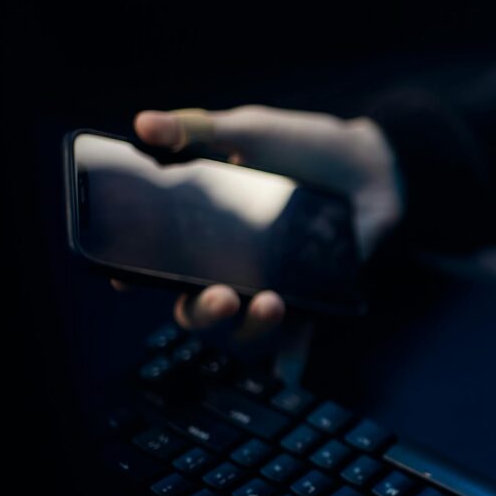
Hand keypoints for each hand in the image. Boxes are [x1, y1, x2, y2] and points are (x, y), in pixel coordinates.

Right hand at [112, 104, 403, 338]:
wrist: (371, 163)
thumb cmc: (306, 146)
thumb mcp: (250, 130)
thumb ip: (199, 129)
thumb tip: (144, 123)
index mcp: (204, 230)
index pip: (157, 262)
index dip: (134, 275)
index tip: (125, 281)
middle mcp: (231, 266)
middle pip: (197, 308)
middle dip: (201, 312)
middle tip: (219, 296)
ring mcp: (270, 285)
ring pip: (243, 329)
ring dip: (250, 326)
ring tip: (270, 302)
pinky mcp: (310, 299)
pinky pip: (297, 339)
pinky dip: (291, 359)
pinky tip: (290, 371)